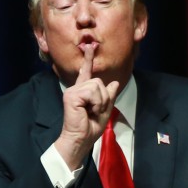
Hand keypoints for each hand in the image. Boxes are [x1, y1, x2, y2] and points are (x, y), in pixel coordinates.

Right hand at [54, 45, 119, 170]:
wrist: (80, 140)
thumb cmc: (90, 129)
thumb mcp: (104, 111)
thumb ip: (109, 96)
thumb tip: (115, 83)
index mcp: (82, 92)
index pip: (86, 72)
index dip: (88, 60)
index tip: (90, 47)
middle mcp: (76, 89)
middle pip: (98, 81)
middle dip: (104, 97)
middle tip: (96, 111)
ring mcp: (73, 91)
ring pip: (97, 85)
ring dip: (100, 101)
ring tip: (92, 112)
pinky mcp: (71, 96)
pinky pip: (92, 91)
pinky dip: (96, 103)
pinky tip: (89, 111)